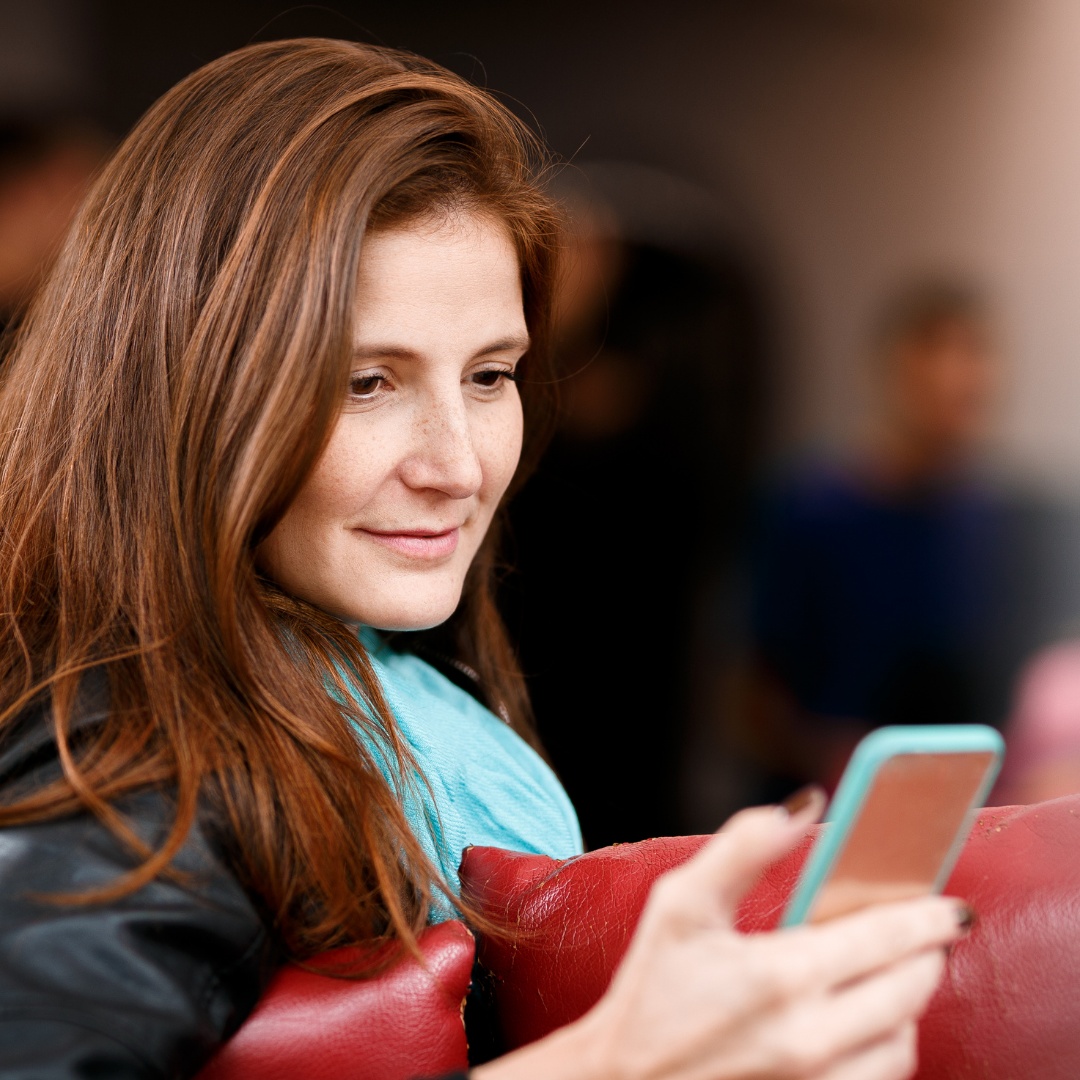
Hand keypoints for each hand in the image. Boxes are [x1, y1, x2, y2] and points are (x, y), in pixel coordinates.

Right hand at [475, 800, 964, 1079]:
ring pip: (904, 1041)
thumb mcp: (680, 903)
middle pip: (909, 990)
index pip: (886, 938)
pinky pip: (881, 1078)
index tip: (951, 906)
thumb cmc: (651, 989)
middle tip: (928, 931)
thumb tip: (803, 806)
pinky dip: (887, 1045)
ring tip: (895, 971)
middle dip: (927, 955)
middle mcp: (809, 1037)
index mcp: (780, 976)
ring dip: (909, 1003)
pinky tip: (866, 1020)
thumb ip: (742, 847)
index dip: (928, 917)